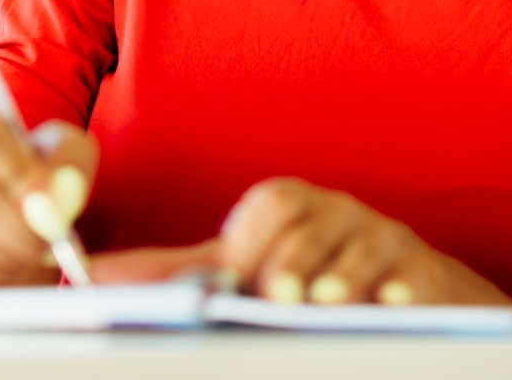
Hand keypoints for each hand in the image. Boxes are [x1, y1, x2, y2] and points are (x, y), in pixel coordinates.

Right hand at [0, 100, 96, 286]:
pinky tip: (2, 266)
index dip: (18, 171)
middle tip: (46, 239)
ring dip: (2, 250)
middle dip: (16, 223)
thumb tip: (52, 198)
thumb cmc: (35, 186)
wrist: (15, 227)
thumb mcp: (66, 159)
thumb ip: (68, 165)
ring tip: (28, 253)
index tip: (47, 198)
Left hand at [91, 178, 511, 309]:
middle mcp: (336, 213)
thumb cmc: (306, 278)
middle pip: (313, 225)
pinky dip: (400, 288)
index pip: (271, 206)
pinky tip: (390, 305)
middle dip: (296, 260)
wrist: (397, 292)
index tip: (240, 276)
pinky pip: (414, 271)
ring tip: (324, 302)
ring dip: (344, 276)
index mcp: (290, 208)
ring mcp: (381, 240)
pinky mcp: (422, 269)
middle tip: (281, 295)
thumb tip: (90, 278)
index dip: (254, 240)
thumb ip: (173, 274)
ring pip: (363, 247)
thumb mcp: (242, 271)